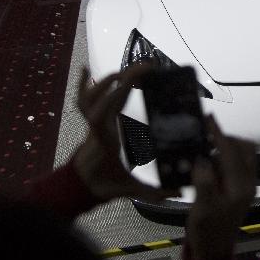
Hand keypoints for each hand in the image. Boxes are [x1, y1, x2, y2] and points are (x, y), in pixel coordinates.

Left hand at [74, 67, 178, 201]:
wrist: (79, 187)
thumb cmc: (104, 185)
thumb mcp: (131, 190)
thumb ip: (156, 193)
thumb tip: (181, 191)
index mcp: (106, 139)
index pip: (102, 113)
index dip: (113, 94)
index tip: (132, 80)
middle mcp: (96, 126)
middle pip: (104, 96)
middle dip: (125, 78)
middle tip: (148, 67)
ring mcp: (91, 122)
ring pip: (89, 96)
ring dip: (107, 79)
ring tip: (127, 69)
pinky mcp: (90, 122)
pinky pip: (82, 100)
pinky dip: (82, 83)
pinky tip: (86, 68)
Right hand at [186, 116, 256, 259]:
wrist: (213, 252)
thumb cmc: (207, 231)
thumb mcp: (202, 209)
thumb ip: (204, 182)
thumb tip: (203, 160)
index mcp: (241, 186)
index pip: (231, 152)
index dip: (219, 134)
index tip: (208, 118)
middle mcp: (248, 183)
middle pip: (245, 148)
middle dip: (226, 139)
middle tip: (205, 137)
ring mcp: (246, 186)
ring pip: (243, 155)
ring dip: (226, 148)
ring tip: (204, 150)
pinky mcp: (240, 189)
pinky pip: (237, 164)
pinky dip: (225, 158)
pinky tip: (207, 163)